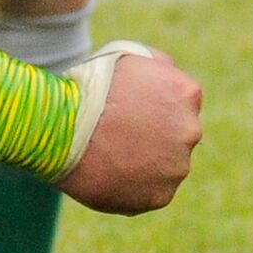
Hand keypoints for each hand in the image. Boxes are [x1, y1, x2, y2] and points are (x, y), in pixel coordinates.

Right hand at [56, 49, 202, 214]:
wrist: (62, 127)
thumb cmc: (89, 87)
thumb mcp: (130, 57)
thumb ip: (159, 66)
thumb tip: (169, 73)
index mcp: (187, 94)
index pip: (181, 106)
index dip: (155, 111)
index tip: (132, 117)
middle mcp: (190, 130)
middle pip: (178, 137)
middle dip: (156, 138)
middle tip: (121, 140)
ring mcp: (177, 166)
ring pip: (168, 167)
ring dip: (147, 165)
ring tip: (112, 159)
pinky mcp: (160, 196)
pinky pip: (152, 194)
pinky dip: (136, 189)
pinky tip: (112, 177)